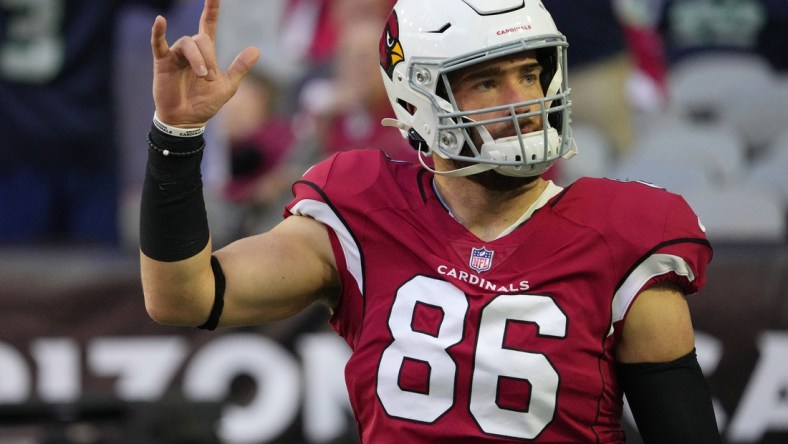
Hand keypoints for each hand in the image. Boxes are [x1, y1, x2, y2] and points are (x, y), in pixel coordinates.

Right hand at [150, 0, 260, 127]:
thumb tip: (256, 49)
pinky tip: (160, 21)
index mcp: (206, 53)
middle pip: (201, 39)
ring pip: (187, 43)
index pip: (209, 24)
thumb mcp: (227, 86)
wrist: (188, 120)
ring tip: (203, 76)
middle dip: (209, 57)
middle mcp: (190, 50)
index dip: (211, 9)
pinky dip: (158, 32)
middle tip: (209, 77)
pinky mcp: (163, 63)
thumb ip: (239, 68)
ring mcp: (175, 55)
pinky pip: (158, 43)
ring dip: (198, 59)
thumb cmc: (205, 104)